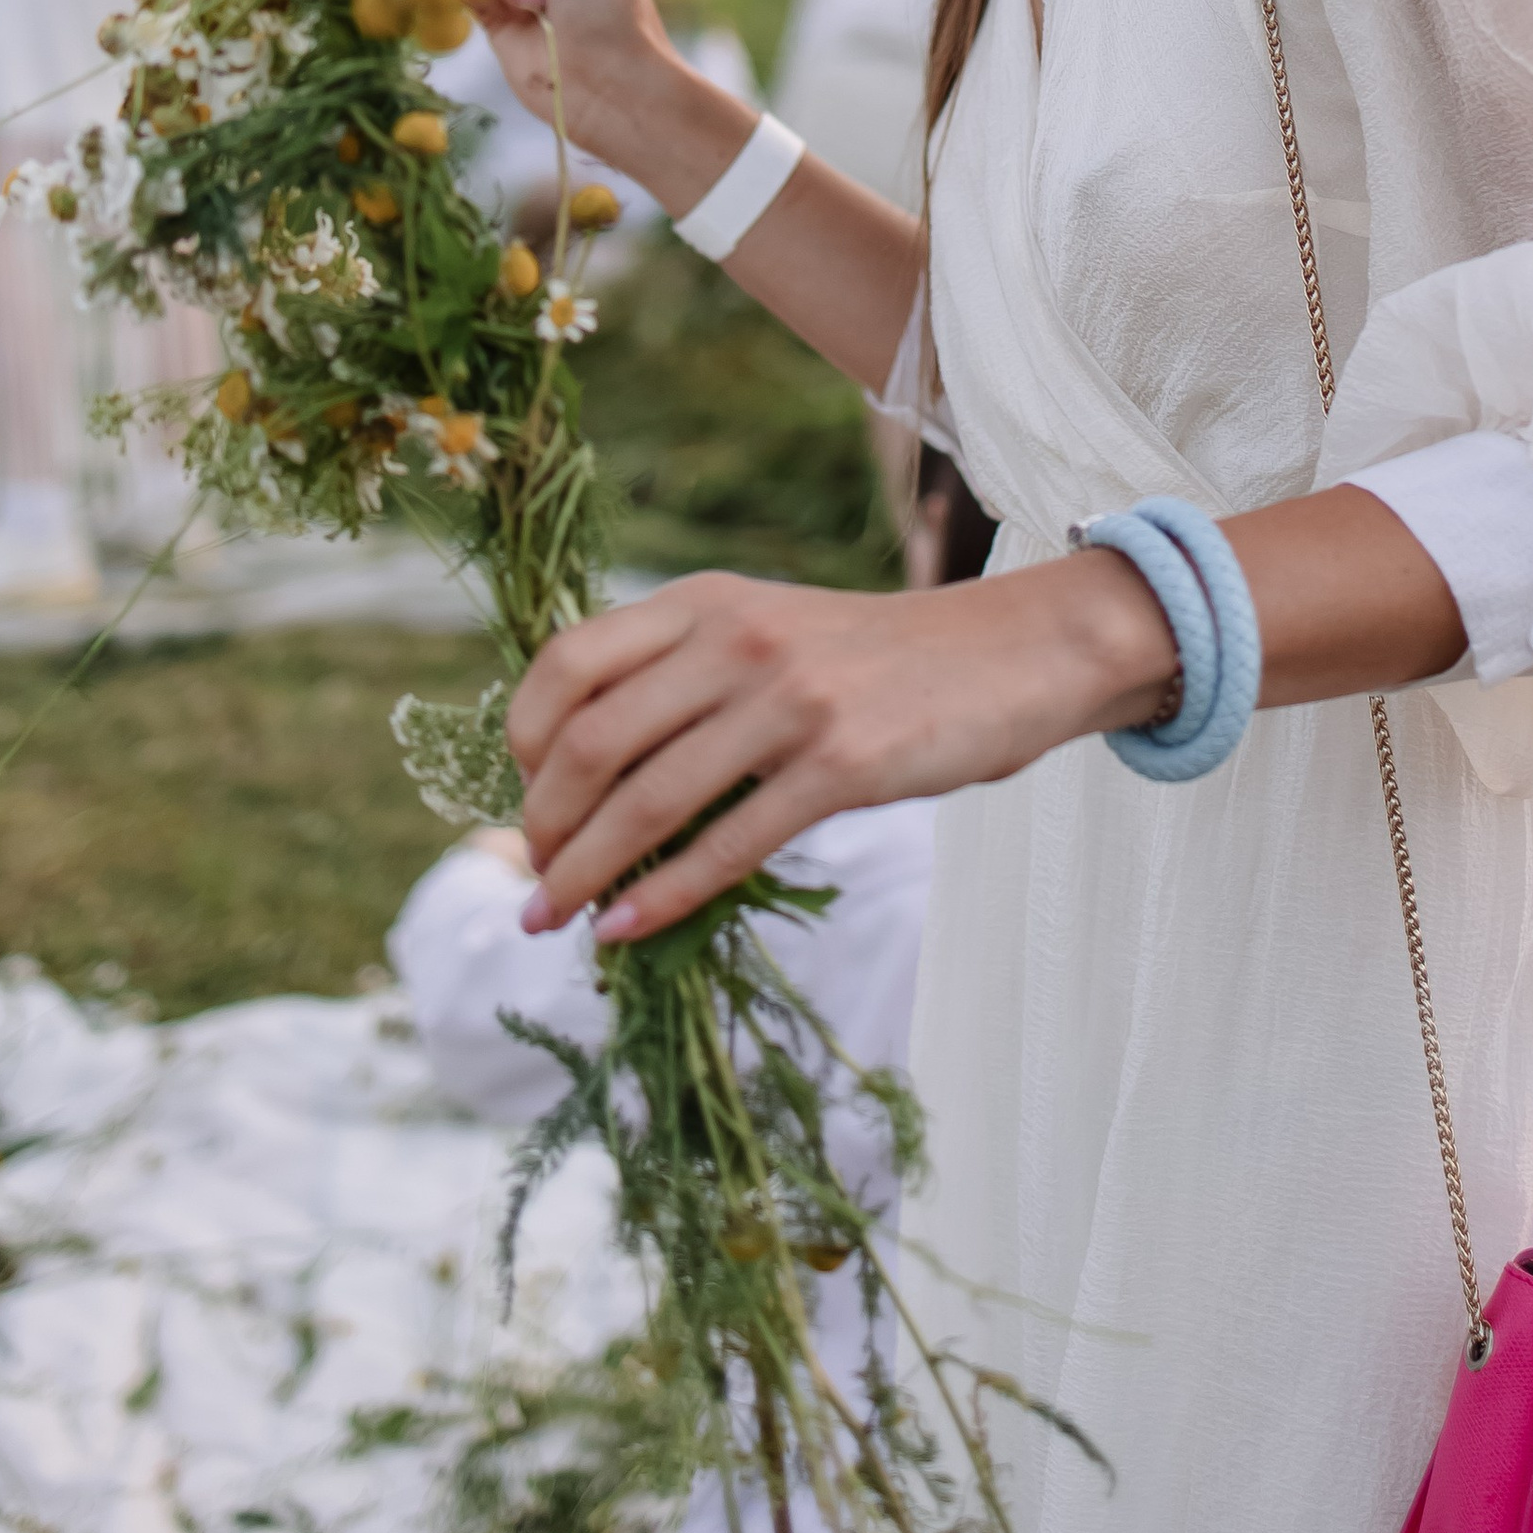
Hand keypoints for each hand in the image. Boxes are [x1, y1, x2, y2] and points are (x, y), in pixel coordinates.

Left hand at [507, 554, 1175, 941]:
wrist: (1010, 654)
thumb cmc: (875, 662)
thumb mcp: (768, 634)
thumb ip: (685, 677)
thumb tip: (583, 777)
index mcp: (706, 603)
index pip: (570, 661)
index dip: (524, 738)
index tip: (523, 795)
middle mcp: (737, 640)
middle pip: (594, 740)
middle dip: (545, 822)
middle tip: (533, 877)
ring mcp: (790, 700)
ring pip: (650, 798)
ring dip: (586, 871)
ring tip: (552, 919)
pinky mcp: (843, 764)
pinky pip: (730, 844)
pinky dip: (665, 896)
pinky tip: (629, 930)